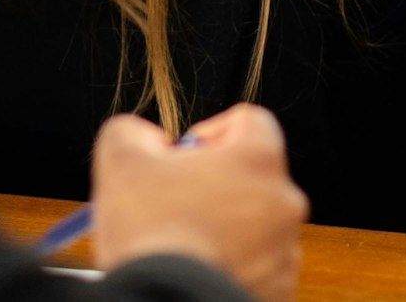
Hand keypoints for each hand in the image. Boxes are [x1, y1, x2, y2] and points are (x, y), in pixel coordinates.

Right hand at [92, 105, 307, 301]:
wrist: (167, 300)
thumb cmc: (150, 232)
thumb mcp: (120, 156)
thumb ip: (135, 130)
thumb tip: (149, 140)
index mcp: (258, 159)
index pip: (249, 121)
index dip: (210, 131)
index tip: (184, 156)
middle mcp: (284, 201)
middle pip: (251, 175)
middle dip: (214, 182)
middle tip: (175, 200)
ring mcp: (285, 249)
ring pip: (254, 222)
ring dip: (224, 224)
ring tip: (182, 240)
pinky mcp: (280, 287)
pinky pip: (256, 263)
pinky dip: (231, 261)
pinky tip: (197, 266)